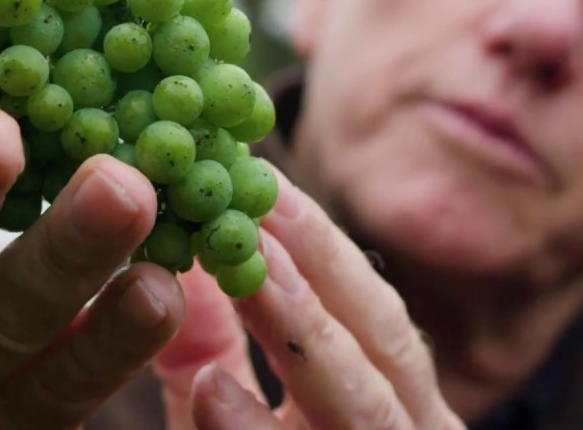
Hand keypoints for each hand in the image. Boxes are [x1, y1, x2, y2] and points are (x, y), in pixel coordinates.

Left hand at [152, 166, 464, 429]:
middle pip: (385, 337)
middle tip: (263, 203)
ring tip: (254, 277)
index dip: (320, 244)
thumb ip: (207, 347)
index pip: (366, 306)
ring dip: (307, 334)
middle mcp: (404, 427)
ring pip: (367, 401)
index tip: (261, 178)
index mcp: (386, 393)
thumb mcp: (222, 414)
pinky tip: (210, 391)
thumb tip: (177, 247)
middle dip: (327, 269)